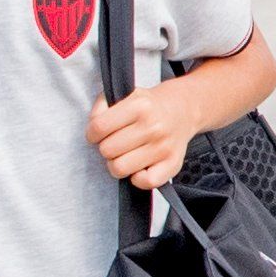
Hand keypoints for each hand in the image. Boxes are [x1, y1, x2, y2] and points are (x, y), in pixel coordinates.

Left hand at [87, 83, 204, 190]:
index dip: (92, 133)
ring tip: (126, 154)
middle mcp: (153, 126)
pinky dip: (137, 178)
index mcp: (140, 105)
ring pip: (119, 168)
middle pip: (107, 150)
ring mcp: (164, 147)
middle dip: (107, 147)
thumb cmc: (149, 107)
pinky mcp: (173, 164)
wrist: (183, 110)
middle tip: (117, 142)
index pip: (98, 127)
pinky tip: (139, 167)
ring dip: (118, 163)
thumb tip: (94, 130)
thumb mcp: (126, 95)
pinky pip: (145, 182)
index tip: (99, 133)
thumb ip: (103, 106)